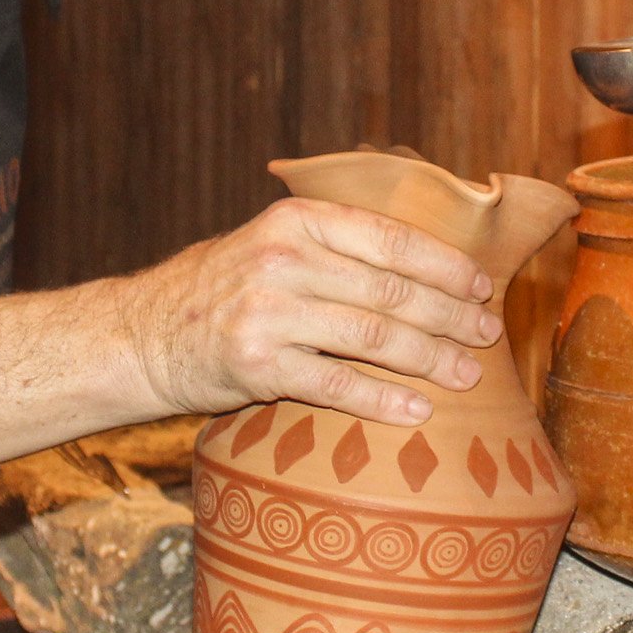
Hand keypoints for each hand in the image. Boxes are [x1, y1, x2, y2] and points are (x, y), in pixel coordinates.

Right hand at [121, 198, 503, 425]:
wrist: (145, 335)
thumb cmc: (224, 289)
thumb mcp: (272, 244)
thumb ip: (334, 246)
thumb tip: (428, 266)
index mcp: (296, 221)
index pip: (390, 239)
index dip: (444, 265)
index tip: (481, 286)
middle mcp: (283, 261)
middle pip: (390, 292)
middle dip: (449, 316)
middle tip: (487, 336)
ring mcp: (269, 314)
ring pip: (373, 338)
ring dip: (430, 360)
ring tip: (466, 376)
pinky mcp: (257, 366)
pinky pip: (338, 386)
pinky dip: (384, 401)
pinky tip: (417, 411)